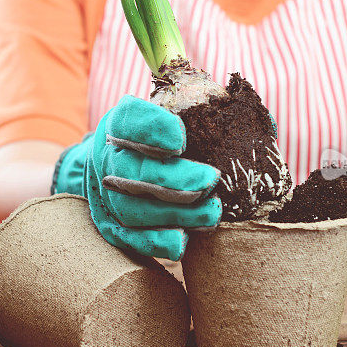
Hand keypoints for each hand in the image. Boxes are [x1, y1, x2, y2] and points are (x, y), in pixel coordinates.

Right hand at [54, 95, 221, 259]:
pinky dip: (156, 242)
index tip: (180, 139)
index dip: (153, 130)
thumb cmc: (153, 139)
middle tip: (210, 179)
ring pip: (134, 209)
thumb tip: (240, 104)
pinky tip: (183, 241)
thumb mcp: (164, 113)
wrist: (110, 167)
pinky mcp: (112, 226)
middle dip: (174, 178)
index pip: (130, 121)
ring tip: (211, 212)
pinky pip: (131, 239)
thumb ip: (195, 109)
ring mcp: (106, 195)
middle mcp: (107, 158)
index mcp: (119, 124)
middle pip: (133, 170)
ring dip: (174, 213)